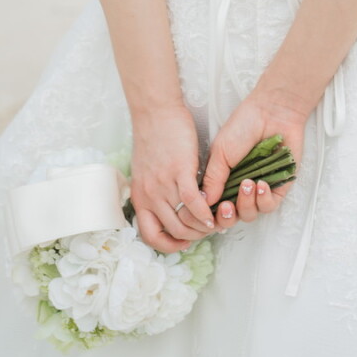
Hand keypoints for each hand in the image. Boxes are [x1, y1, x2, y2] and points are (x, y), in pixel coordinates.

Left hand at [129, 104, 221, 253]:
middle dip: (193, 236)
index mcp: (140, 196)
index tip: (183, 242)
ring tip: (215, 218)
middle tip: (206, 229)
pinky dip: (206, 210)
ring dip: (203, 225)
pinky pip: (194, 201)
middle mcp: (149, 195)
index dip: (169, 244)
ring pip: (185, 220)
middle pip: (173, 231)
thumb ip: (155, 191)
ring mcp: (163, 184)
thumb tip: (171, 207)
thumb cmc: (154, 137)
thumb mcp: (146, 171)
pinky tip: (215, 206)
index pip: (150, 236)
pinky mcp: (179, 171)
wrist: (155, 111)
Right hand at [200, 91, 307, 227]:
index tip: (206, 211)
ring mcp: (258, 189)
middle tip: (226, 206)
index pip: (213, 206)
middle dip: (227, 216)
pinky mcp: (278, 187)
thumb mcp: (220, 151)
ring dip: (247, 204)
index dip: (210, 213)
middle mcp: (239, 186)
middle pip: (231, 217)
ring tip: (247, 184)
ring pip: (250, 214)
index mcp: (222, 178)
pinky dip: (264, 199)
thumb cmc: (244, 125)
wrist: (272, 112)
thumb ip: (212, 179)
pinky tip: (261, 184)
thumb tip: (204, 204)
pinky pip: (269, 206)